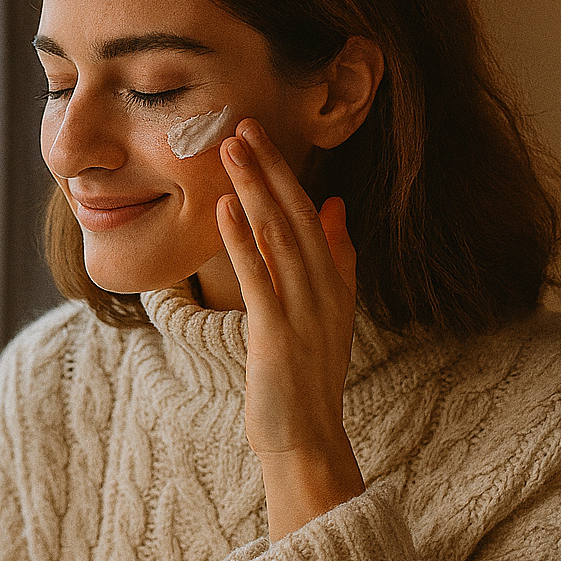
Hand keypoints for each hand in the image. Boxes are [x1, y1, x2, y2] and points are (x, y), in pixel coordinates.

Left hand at [217, 119, 364, 537]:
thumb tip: (333, 204)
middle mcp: (325, 289)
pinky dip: (242, 239)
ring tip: (230, 149)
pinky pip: (259, 277)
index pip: (310, 213)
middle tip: (241, 123)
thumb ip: (336, 257)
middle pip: (296, 215)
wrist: (305, 437)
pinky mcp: (277, 333)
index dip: (285, 172)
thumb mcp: (327, 310)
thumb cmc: (306, 376)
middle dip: (269, 167)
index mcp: (336, 281)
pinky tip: (225, 208)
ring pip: (279, 236)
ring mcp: (304, 310)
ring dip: (254, 189)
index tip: (260, 135)